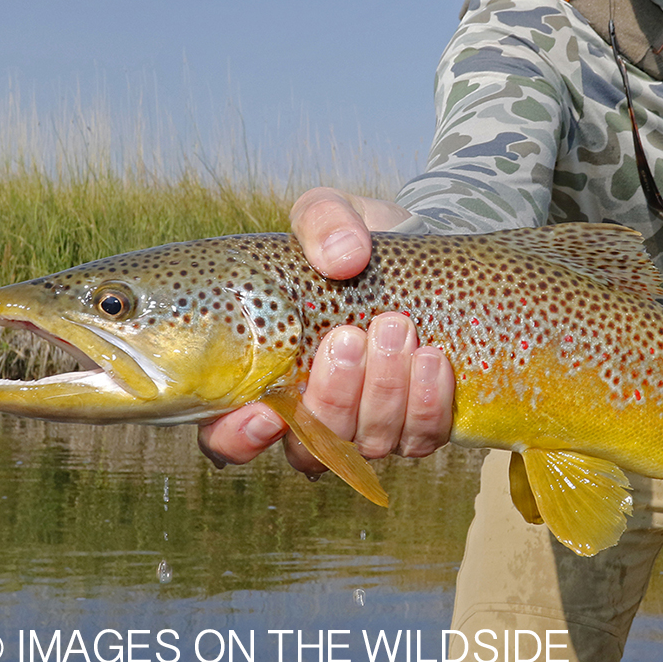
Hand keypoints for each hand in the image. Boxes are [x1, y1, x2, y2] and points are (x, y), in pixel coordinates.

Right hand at [197, 188, 455, 474]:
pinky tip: (431, 358)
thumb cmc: (357, 243)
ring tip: (396, 329)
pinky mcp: (419, 426)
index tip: (268, 412)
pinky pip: (422, 437)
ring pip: (370, 443)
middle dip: (335, 397)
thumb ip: (323, 222)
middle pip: (312, 447)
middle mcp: (314, 416)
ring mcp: (369, 428)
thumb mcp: (331, 214)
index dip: (241, 438)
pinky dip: (426, 401)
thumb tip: (344, 256)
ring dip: (384, 391)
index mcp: (266, 377)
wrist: (424, 256)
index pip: (231, 438)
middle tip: (352, 337)